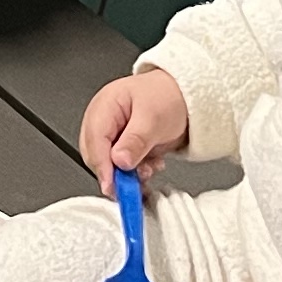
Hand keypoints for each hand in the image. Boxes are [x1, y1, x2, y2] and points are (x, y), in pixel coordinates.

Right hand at [80, 67, 191, 191]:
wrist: (186, 96)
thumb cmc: (167, 95)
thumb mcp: (153, 117)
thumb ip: (136, 140)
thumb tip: (119, 161)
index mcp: (104, 106)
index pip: (95, 140)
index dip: (102, 165)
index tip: (112, 185)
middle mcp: (104, 122)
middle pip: (97, 155)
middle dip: (114, 173)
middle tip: (131, 186)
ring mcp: (114, 135)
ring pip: (109, 165)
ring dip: (128, 174)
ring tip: (148, 169)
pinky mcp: (124, 148)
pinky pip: (122, 168)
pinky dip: (136, 172)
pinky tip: (151, 166)